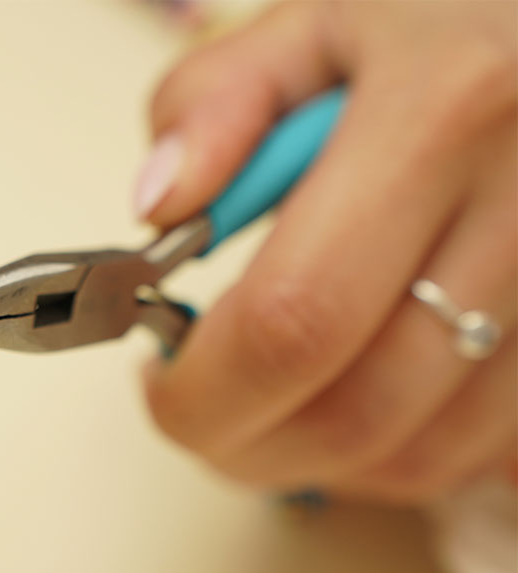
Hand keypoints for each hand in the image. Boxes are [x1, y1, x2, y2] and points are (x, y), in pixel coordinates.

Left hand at [137, 2, 515, 503]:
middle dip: (245, 446)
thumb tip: (159, 209)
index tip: (158, 385)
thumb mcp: (312, 22)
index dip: (206, 388)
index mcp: (442, 113)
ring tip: (265, 400)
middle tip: (194, 412)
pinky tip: (352, 395)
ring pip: (428, 453)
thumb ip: (214, 102)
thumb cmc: (436, 22)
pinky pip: (484, 449)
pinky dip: (395, 454)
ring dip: (316, 459)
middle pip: (362, 410)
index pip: (296, 315)